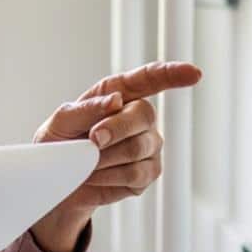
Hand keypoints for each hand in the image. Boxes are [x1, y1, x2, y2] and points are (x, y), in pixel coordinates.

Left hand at [30, 60, 201, 251]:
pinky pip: (136, 174)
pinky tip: (95, 175)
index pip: (149, 78)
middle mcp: (139, 116)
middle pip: (144, 115)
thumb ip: (86, 108)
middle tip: (91, 140)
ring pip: (138, 148)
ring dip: (104, 157)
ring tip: (85, 160)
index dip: (172, 74)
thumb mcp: (61, 120)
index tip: (193, 73)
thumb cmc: (59, 141)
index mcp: (118, 94)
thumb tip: (116, 101)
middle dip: (115, 129)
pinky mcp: (148, 172)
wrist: (59, 178)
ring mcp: (148, 144)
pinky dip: (109, 176)